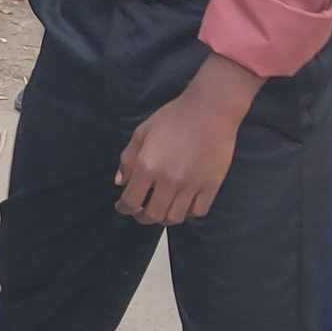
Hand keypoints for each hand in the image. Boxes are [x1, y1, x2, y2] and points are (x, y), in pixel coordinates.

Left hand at [115, 58, 259, 225]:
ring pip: (175, 218)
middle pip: (153, 215)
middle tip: (140, 212)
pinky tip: (182, 205)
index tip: (122, 207)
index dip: (124, 208)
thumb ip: (128, 159)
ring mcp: (191, 186)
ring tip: (160, 210)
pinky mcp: (211, 187)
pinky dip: (187, 213)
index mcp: (147, 166)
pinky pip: (197, 212)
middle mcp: (168, 181)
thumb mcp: (141, 133)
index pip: (131, 200)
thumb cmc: (172, 118)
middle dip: (142, 216)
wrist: (209, 111)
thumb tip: (120, 183)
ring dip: (163, 218)